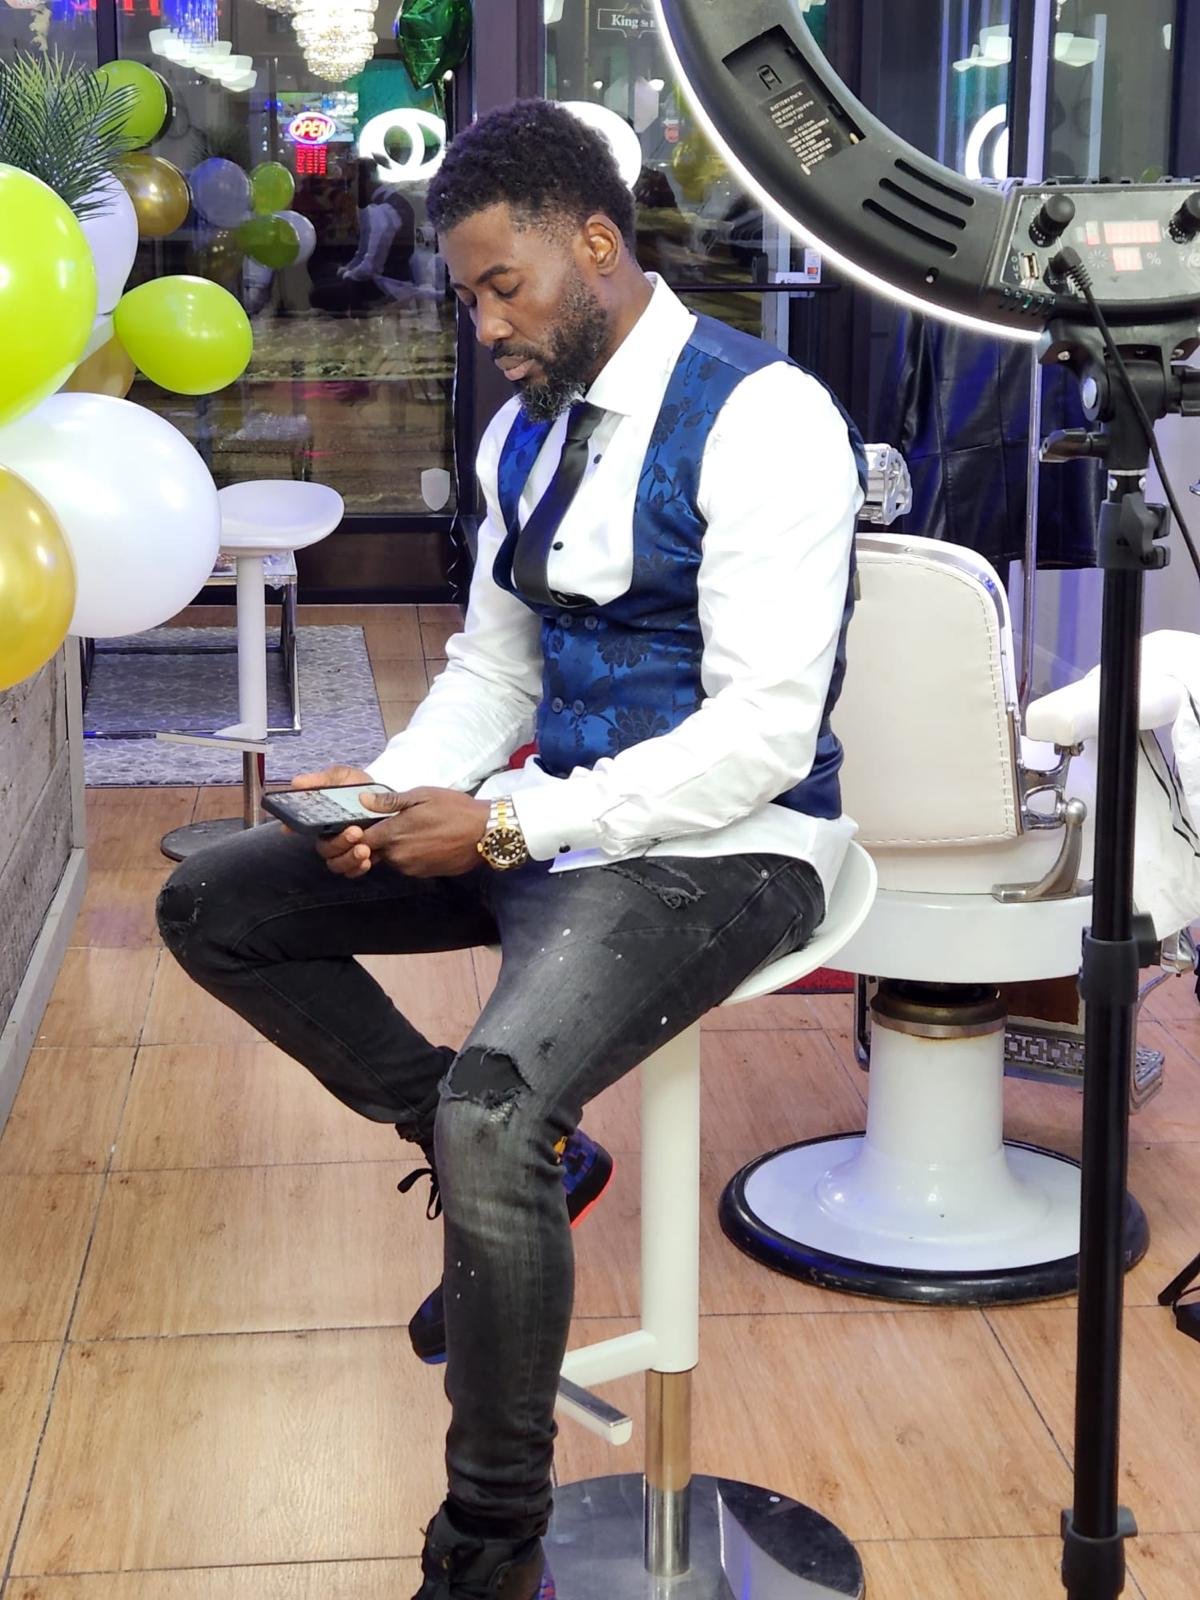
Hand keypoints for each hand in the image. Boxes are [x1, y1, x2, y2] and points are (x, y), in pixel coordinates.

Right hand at [291, 765, 377, 877]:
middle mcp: (329, 836)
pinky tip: (368, 861)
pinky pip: (352, 871)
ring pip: (336, 863)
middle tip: (355, 831)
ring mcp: (344, 849)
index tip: (292, 829)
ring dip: (349, 858)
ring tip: (364, 849)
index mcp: (320, 817)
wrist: (386, 798)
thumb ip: (322, 780)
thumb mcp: (342, 777)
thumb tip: (297, 783)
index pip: (300, 825)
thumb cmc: (359, 786)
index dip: (292, 828)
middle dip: (339, 842)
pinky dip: (358, 868)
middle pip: (324, 848)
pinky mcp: (360, 858)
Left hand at [355, 786, 491, 878]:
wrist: (485, 833)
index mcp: (394, 834)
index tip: (367, 823)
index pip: (360, 840)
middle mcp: (398, 856)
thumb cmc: (455, 809)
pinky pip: (408, 865)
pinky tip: (427, 841)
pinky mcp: (424, 874)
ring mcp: (412, 868)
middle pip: (376, 851)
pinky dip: (412, 855)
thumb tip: (363, 800)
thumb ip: (389, 801)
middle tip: (399, 822)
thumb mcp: (422, 796)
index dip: (358, 833)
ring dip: (397, 847)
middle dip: (380, 839)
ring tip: (417, 830)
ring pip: (393, 858)